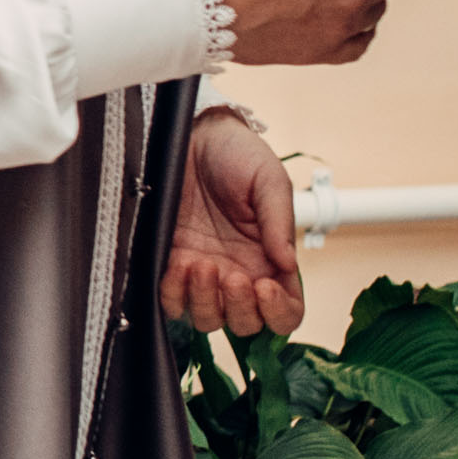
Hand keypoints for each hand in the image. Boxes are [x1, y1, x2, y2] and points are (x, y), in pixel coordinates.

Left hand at [161, 108, 303, 335]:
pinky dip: (175, 295)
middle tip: (234, 276)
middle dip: (240, 308)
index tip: (266, 287)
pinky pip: (172, 303)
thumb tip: (288, 265)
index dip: (279, 312)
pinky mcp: (170, 265)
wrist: (191, 133)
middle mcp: (239, 274)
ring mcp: (204, 273)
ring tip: (201, 264)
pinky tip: (179, 265)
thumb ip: (280, 222)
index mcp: (270, 260)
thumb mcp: (268, 180)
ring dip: (206, 302)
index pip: (286, 311)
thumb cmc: (236, 153)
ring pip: (208, 320)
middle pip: (246, 324)